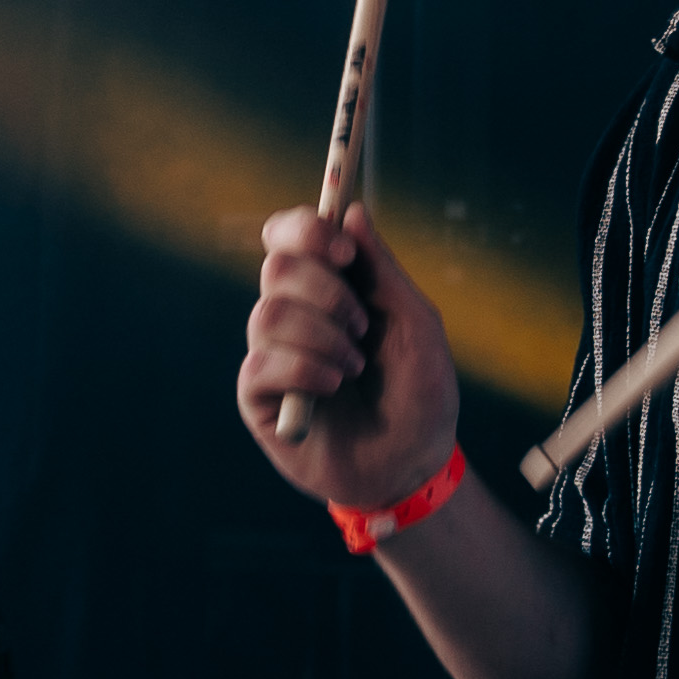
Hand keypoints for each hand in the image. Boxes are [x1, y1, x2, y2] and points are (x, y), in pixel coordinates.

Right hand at [236, 205, 462, 510]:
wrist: (415, 466)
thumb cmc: (419, 396)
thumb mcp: (417, 325)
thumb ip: (383, 270)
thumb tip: (352, 211)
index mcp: (327, 289)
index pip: (288, 237)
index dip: (305, 230)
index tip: (342, 250)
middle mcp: (293, 317)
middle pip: (275, 267)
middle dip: (325, 290)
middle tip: (361, 324)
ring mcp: (272, 356)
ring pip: (267, 315)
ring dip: (322, 338)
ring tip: (354, 368)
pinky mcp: (259, 400)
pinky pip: (260, 365)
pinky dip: (304, 370)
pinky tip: (333, 388)